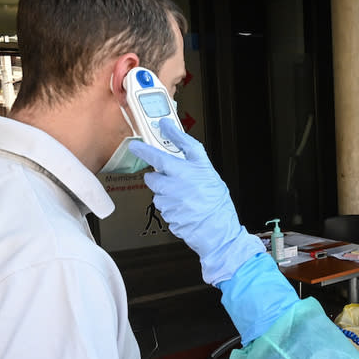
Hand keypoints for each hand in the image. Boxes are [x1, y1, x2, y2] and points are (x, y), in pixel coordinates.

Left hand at [129, 118, 263, 284]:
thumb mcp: (212, 180)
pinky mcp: (166, 209)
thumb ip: (194, 168)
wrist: (218, 233)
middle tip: (140, 150)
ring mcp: (172, 195)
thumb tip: (179, 157)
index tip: (163, 124)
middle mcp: (183, 179)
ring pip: (155, 187)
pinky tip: (180, 208)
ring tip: (178, 196)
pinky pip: (160, 203)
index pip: (184, 143)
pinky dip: (167, 204)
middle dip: (146, 155)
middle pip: (157, 162)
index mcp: (199, 169)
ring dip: (161, 189)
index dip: (172, 132)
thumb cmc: (219, 208)